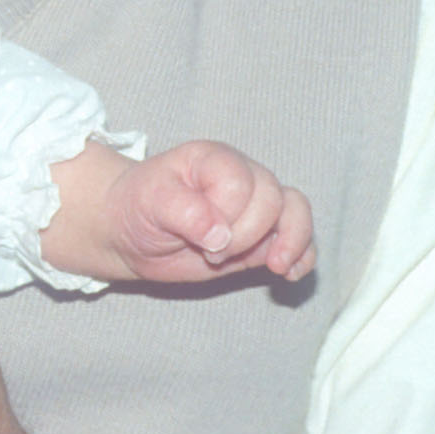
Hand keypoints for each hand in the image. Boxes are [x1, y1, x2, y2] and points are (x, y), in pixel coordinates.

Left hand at [106, 141, 314, 284]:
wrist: (132, 231)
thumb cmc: (139, 207)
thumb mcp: (149, 202)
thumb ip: (184, 210)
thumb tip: (220, 235)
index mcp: (215, 160)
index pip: (241, 183)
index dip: (227, 216)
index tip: (201, 239)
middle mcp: (242, 176)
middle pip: (273, 199)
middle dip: (248, 235)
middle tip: (212, 255)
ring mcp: (255, 207)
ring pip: (296, 210)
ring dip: (292, 241)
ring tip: (276, 266)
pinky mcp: (261, 237)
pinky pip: (299, 239)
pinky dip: (302, 255)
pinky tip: (290, 273)